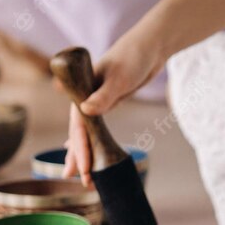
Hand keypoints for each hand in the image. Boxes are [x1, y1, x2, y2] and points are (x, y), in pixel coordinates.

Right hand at [61, 36, 166, 184]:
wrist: (150, 45)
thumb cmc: (133, 56)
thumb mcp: (120, 76)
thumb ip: (104, 95)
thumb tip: (86, 111)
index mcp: (83, 90)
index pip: (78, 125)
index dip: (80, 148)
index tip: (83, 168)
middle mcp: (86, 97)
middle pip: (78, 131)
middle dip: (77, 156)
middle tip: (74, 179)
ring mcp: (96, 100)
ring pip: (86, 131)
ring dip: (83, 151)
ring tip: (81, 175)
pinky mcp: (108, 102)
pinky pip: (97, 127)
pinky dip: (93, 140)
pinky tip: (89, 152)